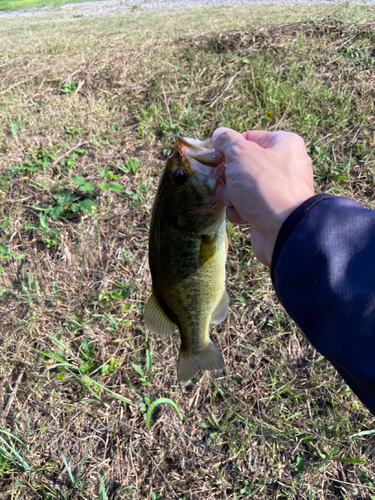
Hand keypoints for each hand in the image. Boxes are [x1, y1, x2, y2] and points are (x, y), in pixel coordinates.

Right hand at [213, 127, 313, 266]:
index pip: (249, 138)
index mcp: (284, 144)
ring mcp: (279, 190)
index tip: (216, 157)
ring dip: (230, 195)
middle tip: (224, 181)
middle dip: (228, 176)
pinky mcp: (271, 211)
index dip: (229, 147)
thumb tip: (219, 134)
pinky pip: (248, 206)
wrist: (284, 230)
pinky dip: (240, 211)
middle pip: (243, 164)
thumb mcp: (241, 154)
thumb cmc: (265, 185)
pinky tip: (243, 215)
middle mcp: (285, 165)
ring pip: (242, 187)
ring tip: (234, 201)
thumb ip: (227, 141)